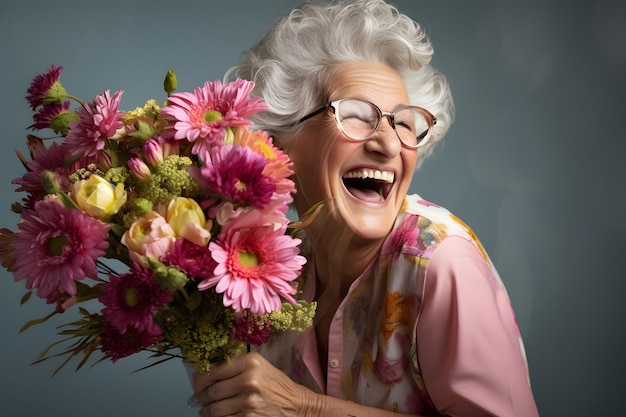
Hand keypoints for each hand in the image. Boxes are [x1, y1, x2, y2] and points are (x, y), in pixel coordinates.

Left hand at [192, 352, 317, 416]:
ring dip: (206, 410)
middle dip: (201, 396)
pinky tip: (217, 416)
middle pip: (212, 390)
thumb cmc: (276, 385)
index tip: (197, 383)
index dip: (200, 379)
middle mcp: (249, 379)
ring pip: (214, 408)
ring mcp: (249, 400)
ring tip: (206, 409)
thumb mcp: (259, 367)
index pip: (214, 370)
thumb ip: (235, 367)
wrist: (296, 404)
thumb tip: (206, 374)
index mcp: (250, 362)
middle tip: (198, 398)